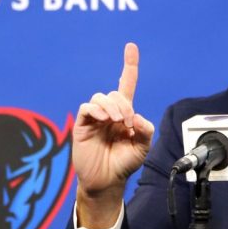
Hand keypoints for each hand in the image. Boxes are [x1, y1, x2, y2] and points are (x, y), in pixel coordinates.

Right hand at [72, 42, 154, 228]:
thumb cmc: (123, 164)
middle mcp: (109, 113)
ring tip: (117, 122)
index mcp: (124, 114)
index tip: (131, 47)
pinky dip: (97, 110)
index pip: (126, 85)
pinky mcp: (83, 125)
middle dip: (124, 104)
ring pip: (100, 97)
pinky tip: (104, 120)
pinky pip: (87, 108)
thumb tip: (135, 117)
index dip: (129, 66)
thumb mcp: (142, 148)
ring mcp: (95, 119)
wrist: (106, 181)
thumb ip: (145, 130)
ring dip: (112, 106)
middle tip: (128, 123)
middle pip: (115, 93)